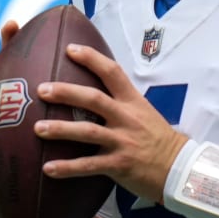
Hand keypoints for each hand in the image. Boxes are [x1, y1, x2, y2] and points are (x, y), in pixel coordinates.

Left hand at [32, 43, 188, 202]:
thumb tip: (88, 90)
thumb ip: (118, 101)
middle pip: (93, 99)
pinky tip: (47, 168)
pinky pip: (89, 166)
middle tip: (42, 90)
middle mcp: (126, 118)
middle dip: (66, 93)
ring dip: (60, 130)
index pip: (112, 72)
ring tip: (37, 128)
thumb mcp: (142, 112)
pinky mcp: (119, 165)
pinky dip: (67, 168)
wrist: (180, 168)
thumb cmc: (156, 138)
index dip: (91, 58)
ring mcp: (123, 141)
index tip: (69, 49)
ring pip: (87, 132)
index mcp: (132, 101)